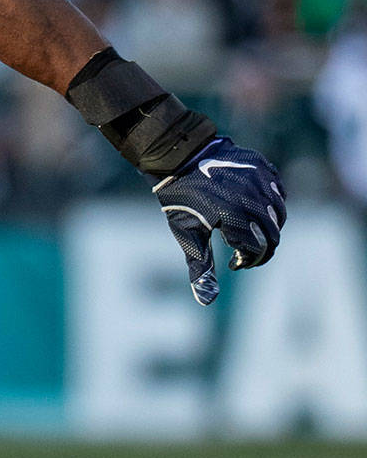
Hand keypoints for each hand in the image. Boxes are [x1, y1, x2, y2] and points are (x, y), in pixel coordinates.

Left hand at [154, 137, 285, 305]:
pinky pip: (278, 191)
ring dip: (269, 226)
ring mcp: (260, 180)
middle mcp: (251, 199)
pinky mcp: (263, 167)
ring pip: (279, 213)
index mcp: (233, 218)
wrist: (178, 155)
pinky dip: (271, 203)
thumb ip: (200, 268)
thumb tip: (206, 302)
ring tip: (249, 230)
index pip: (257, 250)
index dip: (248, 261)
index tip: (236, 263)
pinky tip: (254, 208)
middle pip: (273, 234)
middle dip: (262, 248)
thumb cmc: (179, 199)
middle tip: (246, 251)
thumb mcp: (186, 234)